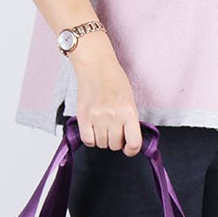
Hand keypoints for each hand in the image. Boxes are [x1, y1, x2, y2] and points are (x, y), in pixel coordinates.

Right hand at [71, 38, 141, 155]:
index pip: (134, 144)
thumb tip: (127, 141)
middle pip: (115, 145)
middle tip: (113, 129)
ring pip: (101, 144)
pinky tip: (93, 129)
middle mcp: (113, 117)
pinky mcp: (83, 117)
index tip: (128, 148)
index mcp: (129, 112)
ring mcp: (97, 118)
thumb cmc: (115, 81)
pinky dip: (91, 138)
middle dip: (115, 141)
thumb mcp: (129, 101)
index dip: (131, 150)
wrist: (96, 66)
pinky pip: (88, 140)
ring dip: (103, 139)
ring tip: (102, 125)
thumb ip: (129, 121)